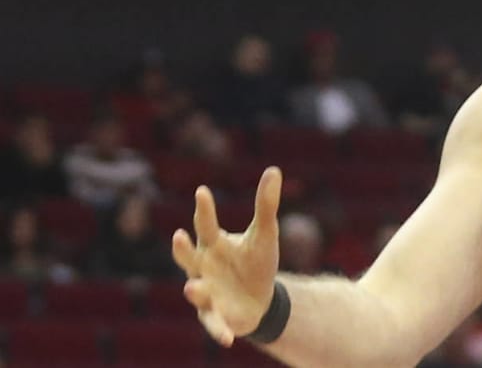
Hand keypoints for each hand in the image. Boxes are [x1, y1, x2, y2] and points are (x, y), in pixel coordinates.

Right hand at [171, 168, 282, 345]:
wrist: (260, 297)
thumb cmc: (255, 261)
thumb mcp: (265, 233)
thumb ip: (266, 204)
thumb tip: (273, 170)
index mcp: (213, 244)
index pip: (206, 224)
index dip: (204, 209)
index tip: (202, 191)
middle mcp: (203, 267)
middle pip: (188, 257)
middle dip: (182, 249)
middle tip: (180, 236)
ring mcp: (206, 292)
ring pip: (196, 291)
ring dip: (195, 289)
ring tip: (194, 286)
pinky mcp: (215, 316)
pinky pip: (214, 324)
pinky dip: (218, 331)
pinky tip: (227, 339)